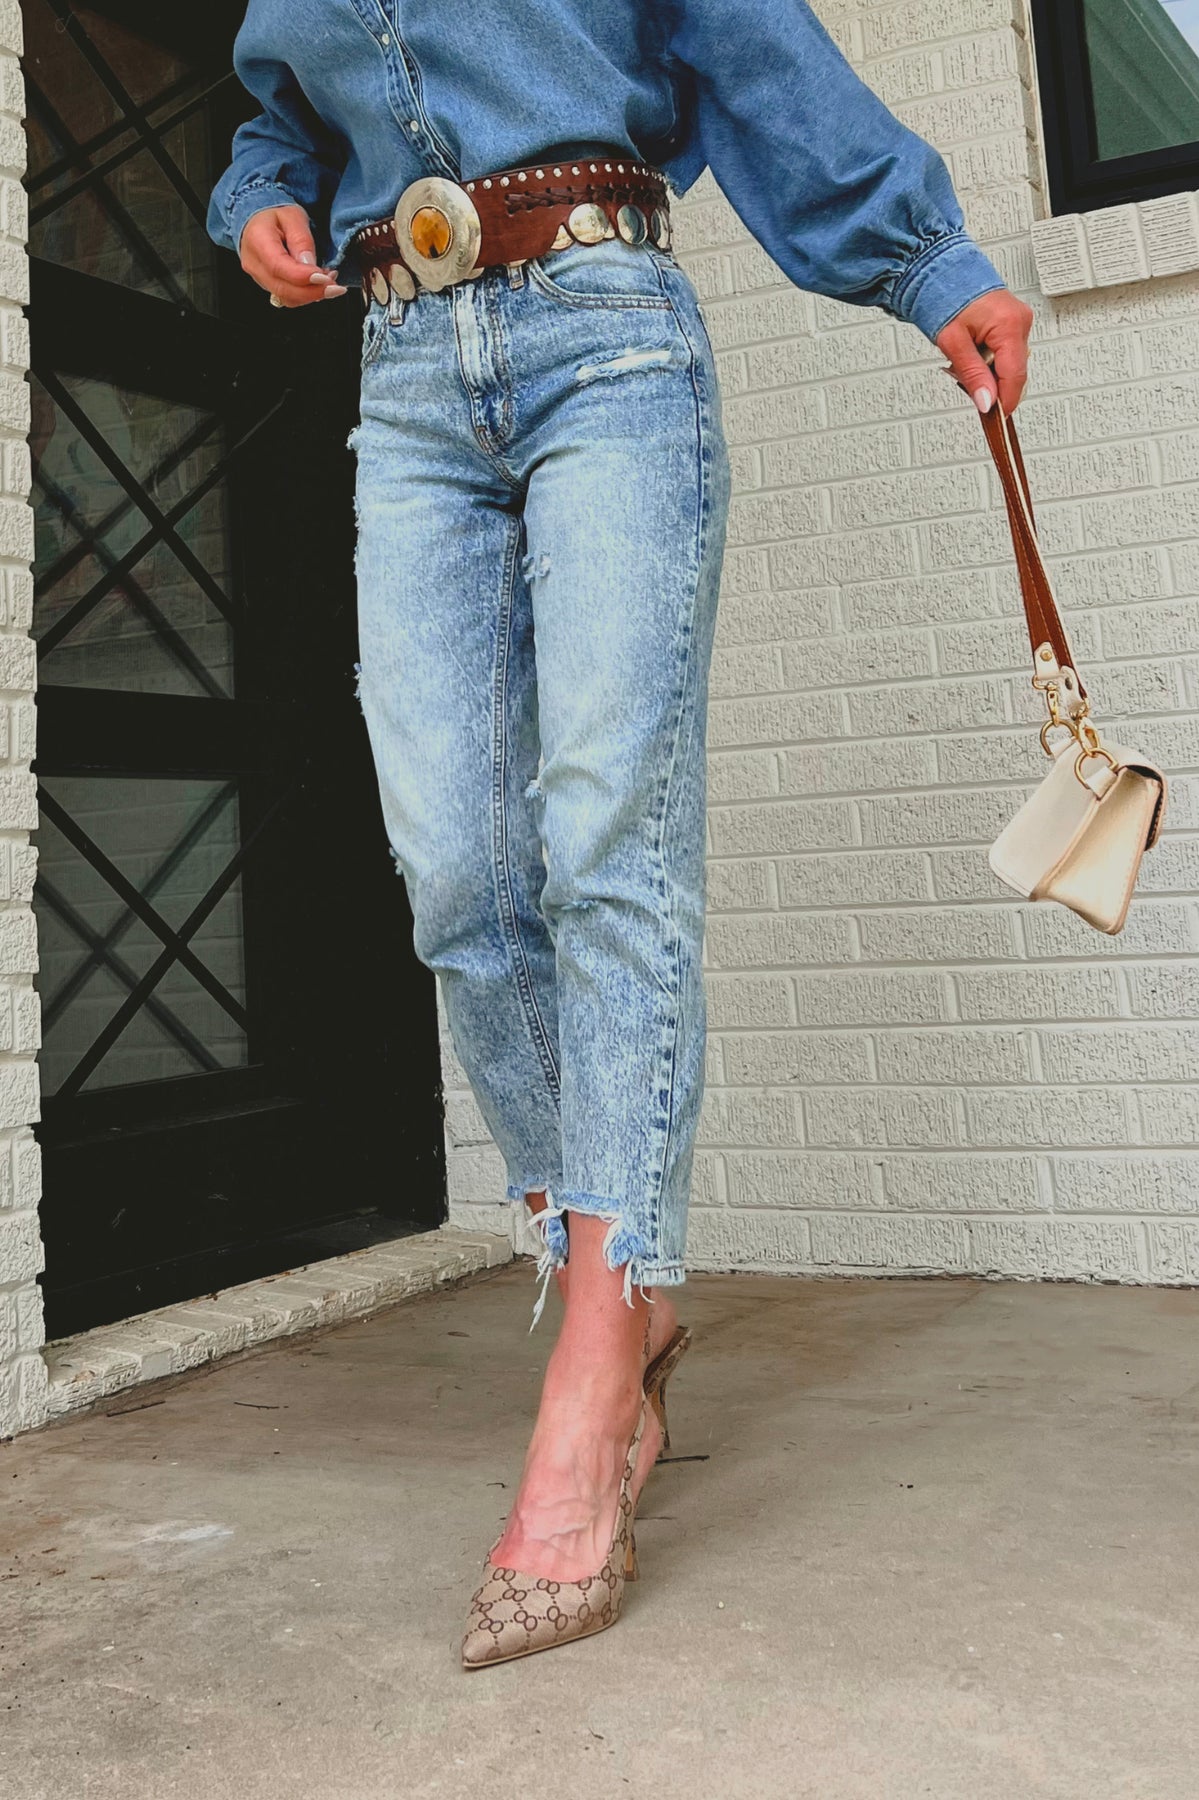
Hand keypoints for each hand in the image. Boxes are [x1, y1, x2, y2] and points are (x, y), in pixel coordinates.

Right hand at [240, 205, 346, 306]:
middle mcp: (255, 264)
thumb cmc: (276, 216)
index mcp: (258, 241)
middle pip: (283, 289)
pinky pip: (288, 297)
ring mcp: (259, 278)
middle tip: (336, 287)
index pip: (279, 267)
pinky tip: (319, 284)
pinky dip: (307, 295)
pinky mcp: (268, 286)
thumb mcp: (293, 217)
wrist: (259, 221)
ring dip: (312, 295)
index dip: (304, 277)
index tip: (325, 278)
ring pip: (287, 298)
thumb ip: (302, 240)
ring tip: (330, 280)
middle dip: (313, 292)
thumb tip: (310, 266)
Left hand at [936, 289, 1033, 414]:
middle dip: (992, 383)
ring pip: (1010, 364)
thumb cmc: (945, 299)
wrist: (942, 272)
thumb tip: (987, 402)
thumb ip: (972, 375)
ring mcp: (1020, 320)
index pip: (1015, 376)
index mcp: (1009, 324)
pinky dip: (991, 360)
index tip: (994, 416)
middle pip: (1014, 372)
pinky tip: (974, 352)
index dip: (1004, 400)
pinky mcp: (1014, 322)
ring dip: (989, 371)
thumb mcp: (953, 343)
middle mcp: (1020, 321)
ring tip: (965, 358)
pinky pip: (1007, 351)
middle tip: (965, 379)